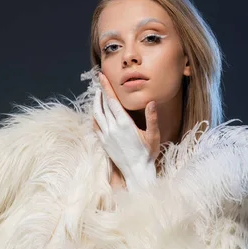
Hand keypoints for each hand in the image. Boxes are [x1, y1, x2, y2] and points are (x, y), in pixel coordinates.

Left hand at [93, 72, 158, 191]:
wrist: (136, 172)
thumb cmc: (147, 154)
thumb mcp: (153, 135)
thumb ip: (152, 118)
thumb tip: (151, 102)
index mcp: (124, 124)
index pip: (112, 101)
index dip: (106, 87)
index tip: (101, 76)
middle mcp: (112, 128)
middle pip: (102, 105)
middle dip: (100, 91)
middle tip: (99, 79)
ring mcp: (106, 136)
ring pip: (96, 115)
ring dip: (96, 102)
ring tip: (98, 93)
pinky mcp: (103, 142)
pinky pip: (95, 126)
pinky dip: (94, 116)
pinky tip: (96, 112)